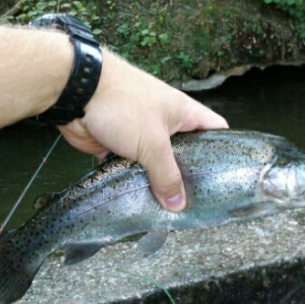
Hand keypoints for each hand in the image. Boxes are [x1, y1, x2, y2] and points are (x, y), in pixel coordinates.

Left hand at [59, 48, 227, 211]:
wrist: (77, 92)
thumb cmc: (124, 105)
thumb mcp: (153, 143)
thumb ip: (167, 175)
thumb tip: (178, 205)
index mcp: (184, 114)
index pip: (216, 131)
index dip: (225, 152)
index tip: (227, 178)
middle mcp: (167, 125)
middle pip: (186, 154)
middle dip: (189, 178)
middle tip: (197, 204)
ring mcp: (143, 136)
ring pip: (158, 165)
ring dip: (160, 183)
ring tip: (171, 211)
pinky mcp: (121, 147)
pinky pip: (134, 169)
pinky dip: (136, 183)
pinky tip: (142, 202)